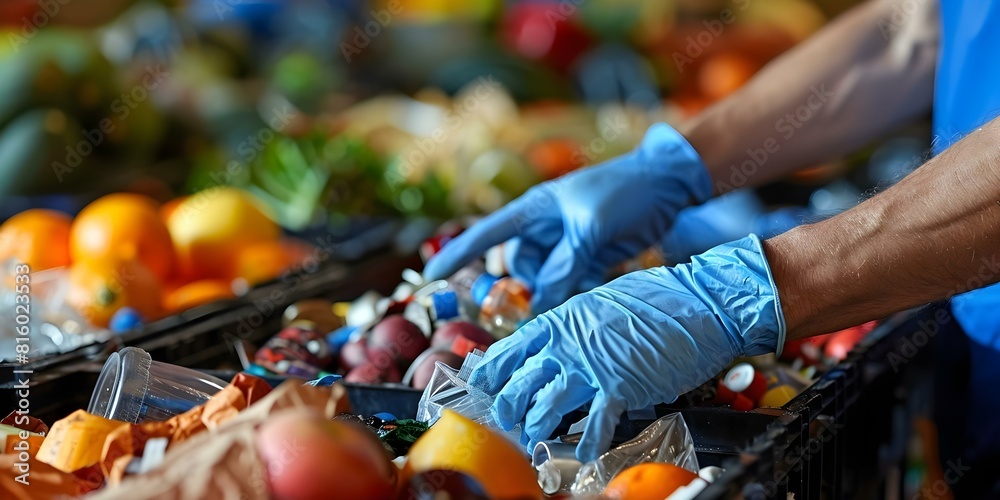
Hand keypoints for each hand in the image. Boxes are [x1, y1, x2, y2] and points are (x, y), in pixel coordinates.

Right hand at [422, 123, 712, 311]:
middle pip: (518, 267)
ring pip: (545, 280)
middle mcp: (545, 228)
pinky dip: (578, 290)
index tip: (431, 277)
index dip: (457, 255)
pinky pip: (570, 283)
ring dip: (557, 290)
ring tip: (585, 281)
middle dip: (529, 284)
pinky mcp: (589, 257)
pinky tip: (597, 285)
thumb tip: (541, 303)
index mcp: (535, 210)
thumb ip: (564, 265)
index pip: (487, 234)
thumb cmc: (626, 190)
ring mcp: (567, 244)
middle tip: (551, 295)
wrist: (672, 184)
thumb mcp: (592, 228)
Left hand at [466, 235, 785, 461]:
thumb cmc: (658, 299)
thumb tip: (560, 341)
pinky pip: (594, 425)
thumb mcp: (602, 302)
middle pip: (520, 384)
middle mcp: (568, 344)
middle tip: (507, 422)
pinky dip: (587, 444)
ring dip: (537, 429)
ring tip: (535, 441)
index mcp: (561, 320)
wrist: (701, 302)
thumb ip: (576, 325)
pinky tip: (584, 454)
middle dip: (507, 409)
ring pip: (546, 408)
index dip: (492, 372)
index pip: (511, 349)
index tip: (482, 386)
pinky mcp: (620, 389)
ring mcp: (591, 367)